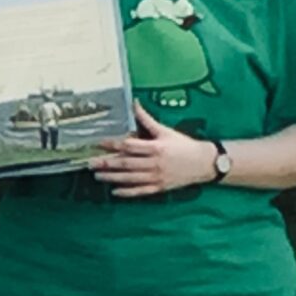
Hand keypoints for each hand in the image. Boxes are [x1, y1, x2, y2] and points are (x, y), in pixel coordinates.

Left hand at [92, 101, 215, 197]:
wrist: (203, 163)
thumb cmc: (184, 145)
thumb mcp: (165, 131)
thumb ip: (147, 120)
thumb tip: (135, 104)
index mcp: (156, 147)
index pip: (129, 146)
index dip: (113, 144)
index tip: (100, 143)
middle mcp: (154, 163)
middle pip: (126, 163)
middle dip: (107, 163)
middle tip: (91, 163)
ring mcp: (156, 177)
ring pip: (130, 178)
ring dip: (112, 177)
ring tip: (98, 176)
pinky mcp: (159, 187)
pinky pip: (140, 191)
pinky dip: (127, 192)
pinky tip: (115, 191)